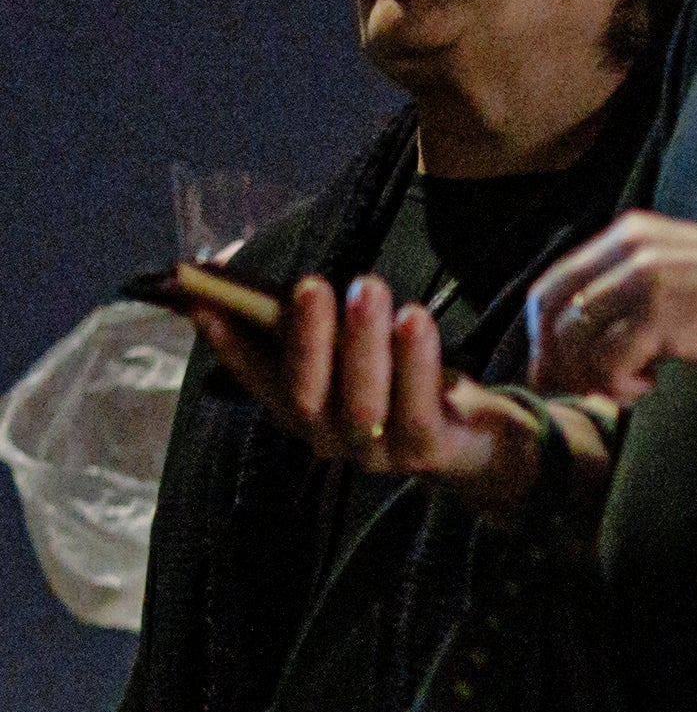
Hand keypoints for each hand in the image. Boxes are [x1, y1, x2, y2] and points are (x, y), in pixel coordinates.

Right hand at [175, 272, 540, 514]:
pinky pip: (416, 409)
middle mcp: (328, 437)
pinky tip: (414, 319)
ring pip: (361, 402)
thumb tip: (225, 259)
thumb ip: (299, 308)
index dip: (229, 344)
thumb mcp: (351, 341)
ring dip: (362, 342)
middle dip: (305, 338)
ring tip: (368, 288)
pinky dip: (415, 362)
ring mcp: (376, 453)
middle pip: (306, 393)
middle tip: (312, 284)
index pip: (255, 378)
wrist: (476, 438)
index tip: (204, 305)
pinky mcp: (426, 452)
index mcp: (301, 409)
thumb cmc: (403, 377)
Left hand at [527, 215, 696, 398]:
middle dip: (553, 358)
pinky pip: (608, 360)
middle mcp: (627, 250)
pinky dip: (618, 384)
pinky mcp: (661, 316)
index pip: (555, 280)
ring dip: (589, 376)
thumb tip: (604, 328)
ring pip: (575, 339)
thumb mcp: (688, 268)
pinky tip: (647, 388)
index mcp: (630, 234)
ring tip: (621, 392)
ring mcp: (642, 280)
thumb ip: (641, 283)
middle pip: (552, 310)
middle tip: (568, 390)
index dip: (543, 330)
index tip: (553, 364)